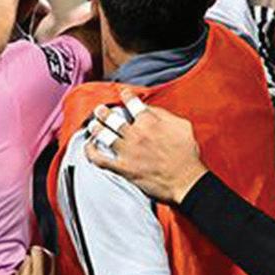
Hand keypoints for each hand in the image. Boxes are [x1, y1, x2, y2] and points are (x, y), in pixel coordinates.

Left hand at [83, 89, 207, 204]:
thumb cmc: (187, 154)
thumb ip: (164, 114)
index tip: (122, 94)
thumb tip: (150, 109)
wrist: (186, 180)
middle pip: (113, 118)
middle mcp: (136, 133)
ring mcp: (127, 151)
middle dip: (103, 112)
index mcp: (150, 121)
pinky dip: (91, 153)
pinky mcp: (123, 168)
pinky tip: (88, 148)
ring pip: (104, 135)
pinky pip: (101, 159)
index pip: (132, 103)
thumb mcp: (182, 125)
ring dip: (95, 128)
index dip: (126, 96)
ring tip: (92, 125)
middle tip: (99, 110)